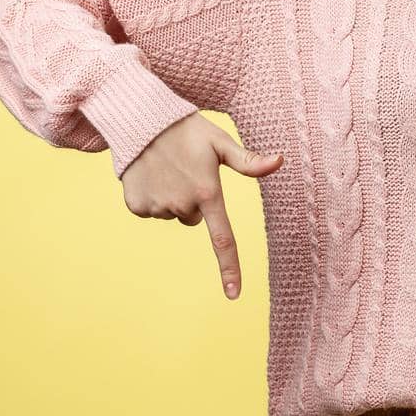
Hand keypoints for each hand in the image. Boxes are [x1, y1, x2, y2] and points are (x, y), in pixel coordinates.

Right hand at [120, 111, 283, 300]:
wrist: (140, 120)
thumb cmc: (187, 129)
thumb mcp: (220, 142)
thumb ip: (248, 160)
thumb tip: (280, 161)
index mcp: (207, 193)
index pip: (222, 239)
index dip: (229, 268)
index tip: (234, 295)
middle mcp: (182, 205)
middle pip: (195, 218)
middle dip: (195, 200)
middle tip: (188, 171)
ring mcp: (157, 207)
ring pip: (174, 213)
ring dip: (173, 196)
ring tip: (168, 168)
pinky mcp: (136, 206)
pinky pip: (151, 211)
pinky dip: (152, 196)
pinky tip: (150, 173)